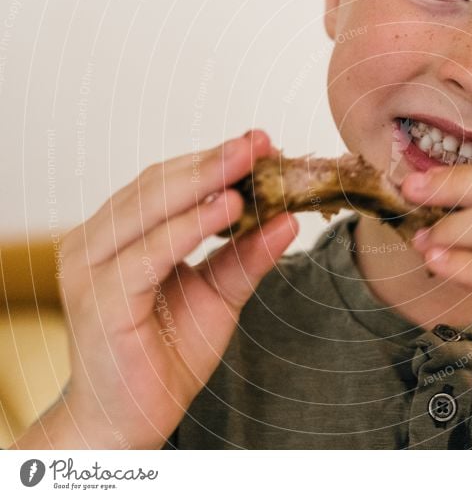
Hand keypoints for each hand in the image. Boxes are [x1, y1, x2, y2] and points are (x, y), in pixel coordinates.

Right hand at [17, 130, 296, 448]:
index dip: (214, 161)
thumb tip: (288, 220)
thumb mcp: (218, 296)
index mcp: (118, 234)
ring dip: (204, 182)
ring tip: (249, 163)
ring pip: (150, 208)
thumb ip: (245, 257)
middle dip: (214, 161)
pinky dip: (189, 227)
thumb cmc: (166, 354)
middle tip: (259, 142)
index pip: (168, 182)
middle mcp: (96, 242)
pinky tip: (227, 209)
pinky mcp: (99, 297)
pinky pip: (149, 253)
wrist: (128, 420)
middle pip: (158, 185)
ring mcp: (90, 267)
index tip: (261, 144)